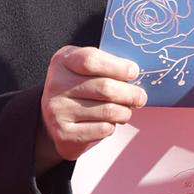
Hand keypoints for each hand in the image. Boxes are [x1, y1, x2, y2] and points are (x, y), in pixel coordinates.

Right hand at [36, 46, 145, 171]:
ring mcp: (58, 110)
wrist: (53, 119)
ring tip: (126, 111)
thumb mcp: (84, 67)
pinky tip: (108, 123)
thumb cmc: (78, 88)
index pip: (91, 60)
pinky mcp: (64, 133)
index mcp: (63, 61)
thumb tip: (135, 73)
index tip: (133, 72)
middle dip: (130, 93)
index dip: (117, 66)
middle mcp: (56, 84)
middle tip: (140, 97)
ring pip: (107, 111)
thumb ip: (106, 65)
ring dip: (124, 112)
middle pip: (104, 87)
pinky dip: (112, 126)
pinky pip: (102, 129)